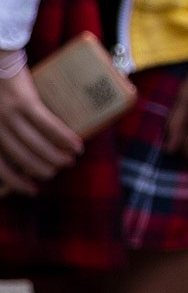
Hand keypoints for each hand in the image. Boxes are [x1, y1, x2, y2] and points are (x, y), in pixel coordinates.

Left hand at [0, 64, 81, 192]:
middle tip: (57, 171)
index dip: (16, 182)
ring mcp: (8, 115)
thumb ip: (5, 130)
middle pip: (21, 158)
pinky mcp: (24, 102)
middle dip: (42, 169)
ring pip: (35, 145)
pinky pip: (47, 125)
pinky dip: (63, 137)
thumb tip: (27, 150)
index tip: (32, 190)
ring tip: (69, 160)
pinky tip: (76, 144)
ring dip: (55, 157)